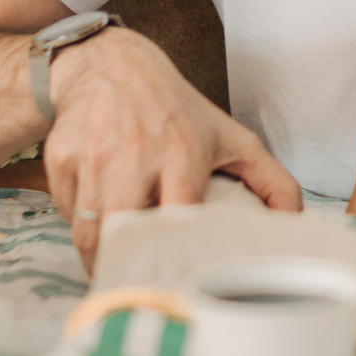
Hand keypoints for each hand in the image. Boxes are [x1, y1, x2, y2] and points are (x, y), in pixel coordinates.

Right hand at [44, 27, 301, 269]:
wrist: (111, 65)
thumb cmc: (177, 109)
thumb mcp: (230, 136)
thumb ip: (270, 180)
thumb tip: (295, 224)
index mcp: (183, 151)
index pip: (180, 216)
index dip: (179, 255)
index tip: (183, 283)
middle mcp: (135, 154)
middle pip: (123, 233)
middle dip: (128, 268)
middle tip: (139, 291)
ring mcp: (93, 157)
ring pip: (87, 233)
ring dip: (101, 260)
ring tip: (117, 273)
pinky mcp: (60, 159)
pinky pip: (66, 214)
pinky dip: (79, 228)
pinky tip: (98, 225)